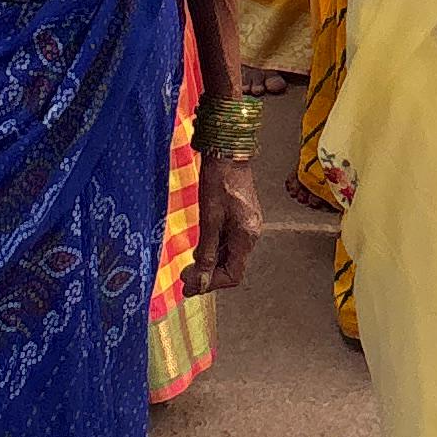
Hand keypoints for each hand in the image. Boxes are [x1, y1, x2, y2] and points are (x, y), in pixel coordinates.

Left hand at [191, 155, 261, 294]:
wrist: (227, 150)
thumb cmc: (218, 181)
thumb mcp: (209, 219)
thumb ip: (207, 252)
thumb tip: (201, 281)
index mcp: (247, 235)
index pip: (233, 274)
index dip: (211, 284)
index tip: (189, 285)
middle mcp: (251, 233)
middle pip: (232, 266)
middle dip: (209, 275)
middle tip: (184, 278)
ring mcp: (248, 224)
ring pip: (230, 254)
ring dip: (211, 263)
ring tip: (189, 267)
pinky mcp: (242, 216)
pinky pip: (229, 242)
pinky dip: (215, 250)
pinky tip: (201, 250)